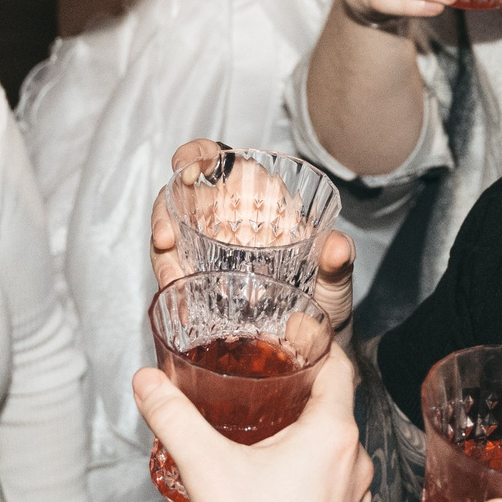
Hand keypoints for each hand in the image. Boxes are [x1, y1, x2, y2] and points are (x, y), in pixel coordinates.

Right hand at [131, 348, 371, 501]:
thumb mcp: (205, 468)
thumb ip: (174, 417)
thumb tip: (148, 383)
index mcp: (332, 435)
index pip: (338, 367)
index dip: (316, 342)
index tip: (293, 331)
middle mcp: (354, 461)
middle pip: (334, 404)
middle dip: (301, 385)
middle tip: (264, 372)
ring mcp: (354, 497)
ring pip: (334, 444)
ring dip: (305, 428)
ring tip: (265, 421)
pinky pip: (332, 478)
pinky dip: (309, 464)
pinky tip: (275, 472)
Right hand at [148, 139, 356, 329]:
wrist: (315, 346)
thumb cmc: (325, 301)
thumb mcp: (334, 282)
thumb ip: (338, 264)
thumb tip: (338, 247)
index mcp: (258, 197)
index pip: (219, 161)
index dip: (196, 154)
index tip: (184, 162)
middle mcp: (227, 219)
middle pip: (180, 200)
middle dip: (164, 216)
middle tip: (164, 242)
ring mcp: (209, 251)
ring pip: (171, 239)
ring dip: (163, 256)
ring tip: (171, 279)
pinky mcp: (199, 282)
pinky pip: (176, 274)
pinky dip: (171, 283)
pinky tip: (176, 300)